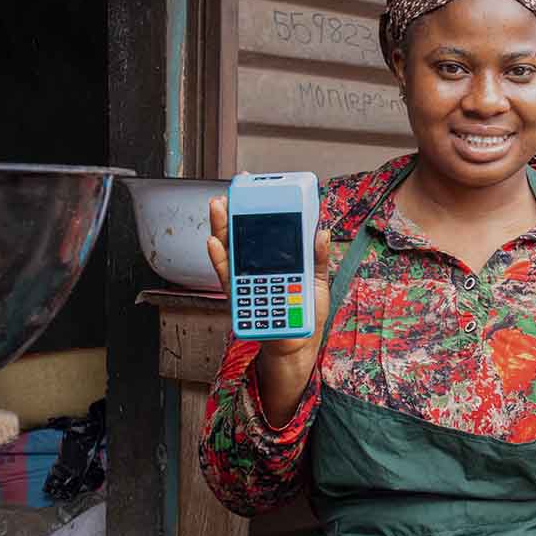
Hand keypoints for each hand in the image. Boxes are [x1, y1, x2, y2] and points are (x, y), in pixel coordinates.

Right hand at [206, 181, 331, 423]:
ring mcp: (246, 283)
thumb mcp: (318, 281)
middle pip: (241, 239)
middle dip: (232, 216)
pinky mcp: (240, 299)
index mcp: (276, 263)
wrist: (299, 344)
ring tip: (217, 210)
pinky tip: (214, 244)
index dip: (256, 213)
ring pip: (229, 254)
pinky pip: (227, 279)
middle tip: (227, 195)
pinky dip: (220, 261)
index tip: (251, 191)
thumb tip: (321, 230)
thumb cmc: (306, 313)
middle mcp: (256, 270)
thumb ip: (319, 257)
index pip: (263, 233)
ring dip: (220, 231)